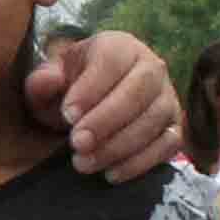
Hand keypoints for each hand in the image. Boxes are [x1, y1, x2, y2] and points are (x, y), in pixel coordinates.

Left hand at [26, 29, 181, 180]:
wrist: (97, 102)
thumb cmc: (73, 88)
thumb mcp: (52, 81)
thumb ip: (44, 80)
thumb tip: (46, 80)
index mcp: (120, 46)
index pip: (112, 60)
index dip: (91, 88)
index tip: (68, 115)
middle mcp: (152, 68)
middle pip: (138, 91)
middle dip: (106, 121)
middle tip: (77, 143)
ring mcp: (168, 99)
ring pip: (153, 120)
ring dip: (118, 146)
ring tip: (84, 163)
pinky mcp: (176, 128)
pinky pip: (167, 145)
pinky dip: (141, 162)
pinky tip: (111, 173)